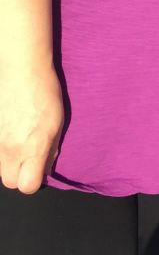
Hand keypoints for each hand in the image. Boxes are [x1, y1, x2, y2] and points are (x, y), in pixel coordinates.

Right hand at [0, 67, 63, 193]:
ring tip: (17, 140)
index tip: (38, 169)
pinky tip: (8, 131)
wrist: (19, 69)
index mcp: (33, 147)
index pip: (28, 186)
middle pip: (10, 181)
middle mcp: (10, 149)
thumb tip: (46, 165)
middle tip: (27, 156)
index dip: (34, 180)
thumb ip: (51, 148)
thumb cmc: (43, 91)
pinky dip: (0, 146)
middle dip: (19, 173)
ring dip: (8, 160)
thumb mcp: (57, 121)